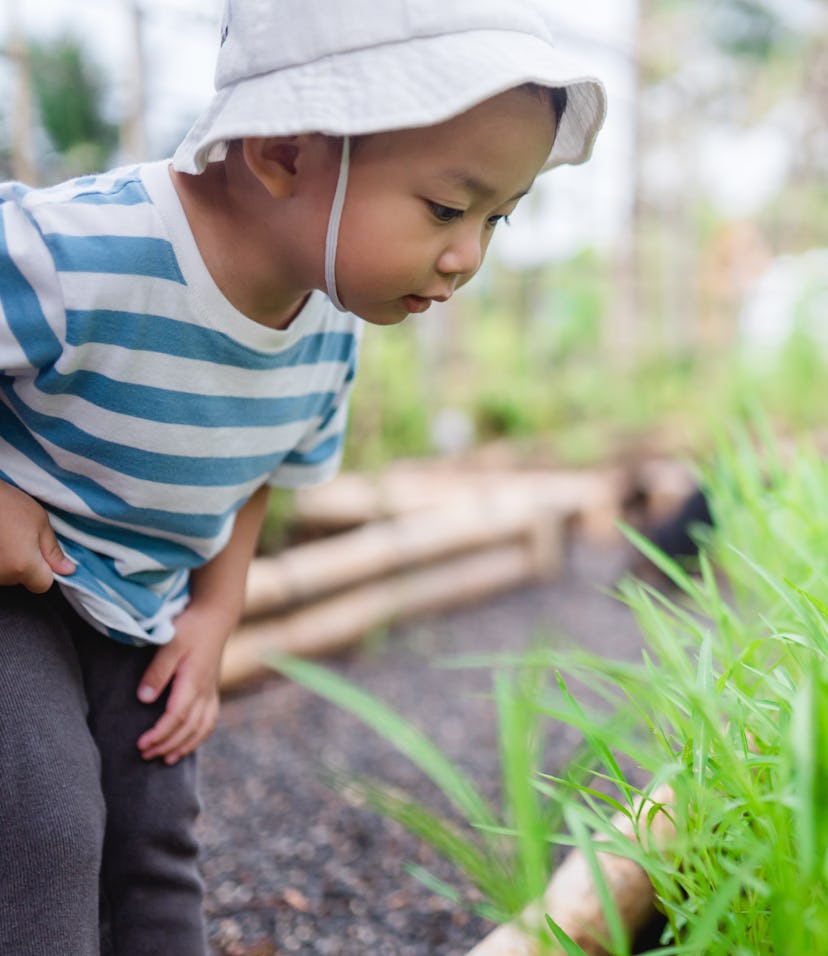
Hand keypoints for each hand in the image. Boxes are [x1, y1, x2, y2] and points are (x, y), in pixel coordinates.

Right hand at [0, 480, 74, 591]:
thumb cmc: (6, 505)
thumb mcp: (39, 522)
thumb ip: (53, 550)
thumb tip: (68, 570)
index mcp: (23, 566)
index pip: (43, 585)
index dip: (47, 571)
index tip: (42, 554)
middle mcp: (2, 576)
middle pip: (23, 580)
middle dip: (26, 564)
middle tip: (20, 538)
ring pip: (7, 575)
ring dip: (9, 560)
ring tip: (5, 536)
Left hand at [135, 602, 230, 764]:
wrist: (216, 616)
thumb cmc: (191, 627)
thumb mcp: (170, 644)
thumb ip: (157, 672)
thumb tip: (143, 699)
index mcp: (193, 682)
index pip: (176, 717)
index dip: (159, 734)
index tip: (140, 744)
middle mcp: (205, 690)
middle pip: (188, 727)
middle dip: (167, 745)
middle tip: (145, 755)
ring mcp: (211, 690)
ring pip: (202, 727)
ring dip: (185, 745)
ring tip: (166, 759)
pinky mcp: (213, 688)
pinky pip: (210, 720)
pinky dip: (199, 735)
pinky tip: (188, 742)